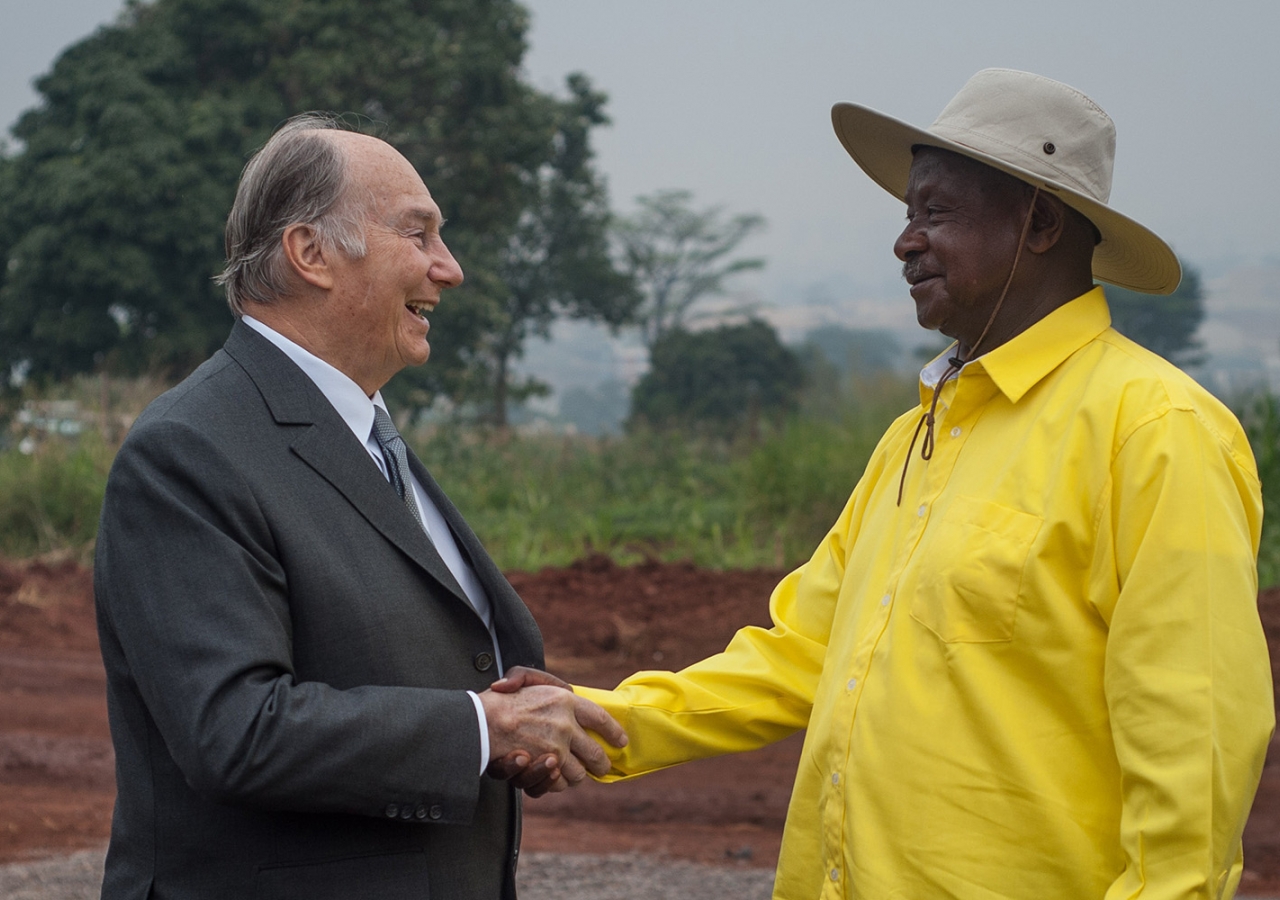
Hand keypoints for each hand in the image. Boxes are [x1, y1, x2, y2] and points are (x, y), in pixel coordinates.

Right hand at [480, 668, 625, 797]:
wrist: (479, 722)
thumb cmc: (499, 699)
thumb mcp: (524, 677)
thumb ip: (547, 683)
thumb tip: (569, 692)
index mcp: (565, 700)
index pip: (600, 717)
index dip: (613, 731)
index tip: (621, 740)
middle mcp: (566, 724)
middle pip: (595, 753)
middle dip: (601, 763)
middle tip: (601, 767)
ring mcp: (558, 747)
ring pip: (578, 773)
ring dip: (574, 775)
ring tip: (570, 772)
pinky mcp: (545, 766)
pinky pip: (559, 782)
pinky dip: (555, 782)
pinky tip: (551, 775)